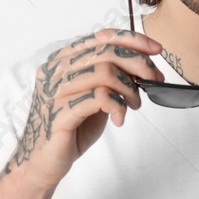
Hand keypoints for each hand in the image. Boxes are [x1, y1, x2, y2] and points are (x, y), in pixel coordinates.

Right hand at [10, 27, 165, 188]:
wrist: (42, 162)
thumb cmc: (70, 129)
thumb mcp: (94, 97)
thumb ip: (110, 79)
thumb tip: (142, 67)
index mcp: (63, 60)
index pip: (102, 37)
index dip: (132, 40)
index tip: (155, 50)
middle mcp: (56, 70)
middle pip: (106, 52)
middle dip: (138, 64)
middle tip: (154, 80)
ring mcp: (56, 90)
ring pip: (105, 72)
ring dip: (129, 89)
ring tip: (134, 105)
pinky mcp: (60, 112)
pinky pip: (99, 97)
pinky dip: (118, 106)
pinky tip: (119, 118)